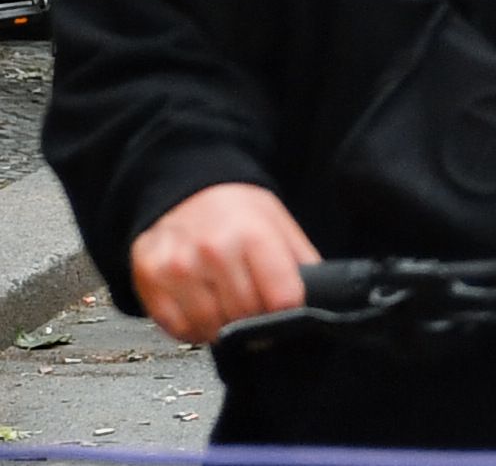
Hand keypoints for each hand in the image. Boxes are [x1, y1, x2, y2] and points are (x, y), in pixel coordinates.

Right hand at [130, 181, 316, 344]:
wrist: (184, 191)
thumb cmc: (234, 209)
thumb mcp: (278, 221)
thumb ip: (300, 259)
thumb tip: (320, 294)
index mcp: (253, 234)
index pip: (282, 296)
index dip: (289, 310)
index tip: (286, 310)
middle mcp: (213, 251)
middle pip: (246, 315)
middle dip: (256, 320)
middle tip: (256, 312)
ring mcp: (178, 267)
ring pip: (211, 326)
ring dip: (225, 329)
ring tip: (229, 312)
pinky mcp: (150, 280)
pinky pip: (177, 327)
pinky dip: (194, 330)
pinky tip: (203, 314)